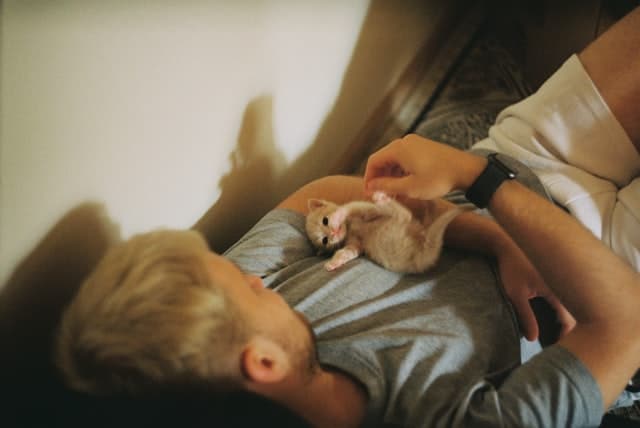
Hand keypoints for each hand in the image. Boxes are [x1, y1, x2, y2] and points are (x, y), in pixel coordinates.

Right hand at [364, 134, 485, 199]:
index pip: (373, 161)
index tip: (369, 193)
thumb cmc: (438, 178)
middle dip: (381, 179)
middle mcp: (405, 142)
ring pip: (395, 161)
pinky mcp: (424, 148)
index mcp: (398, 148)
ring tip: (394, 194)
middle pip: (384, 160)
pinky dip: (402, 172)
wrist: (466, 170)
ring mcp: (415, 143)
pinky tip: (405, 186)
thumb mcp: (410, 187)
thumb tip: (371, 187)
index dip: (369, 178)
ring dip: (391, 177)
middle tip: (381, 196)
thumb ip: (387, 187)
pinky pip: (406, 159)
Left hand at [496, 243, 575, 340]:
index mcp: (558, 290)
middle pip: (577, 314)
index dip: (565, 337)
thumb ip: (525, 316)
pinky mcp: (560, 274)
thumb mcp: (515, 293)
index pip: (570, 321)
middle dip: (571, 330)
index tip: (558, 348)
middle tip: (559, 342)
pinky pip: (569, 295)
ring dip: (569, 318)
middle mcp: (566, 285)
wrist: (509, 242)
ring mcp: (565, 278)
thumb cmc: (511, 266)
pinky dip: (566, 307)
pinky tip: (555, 314)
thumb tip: (533, 338)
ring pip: (574, 305)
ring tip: (558, 331)